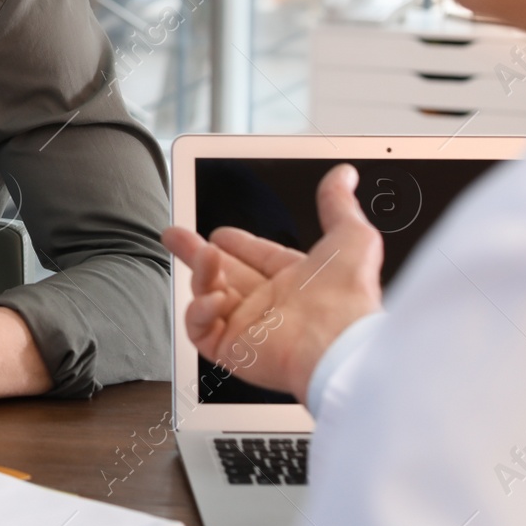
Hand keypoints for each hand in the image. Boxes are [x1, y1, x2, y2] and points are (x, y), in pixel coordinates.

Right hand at [161, 163, 383, 400]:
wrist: (338, 345)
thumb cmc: (348, 297)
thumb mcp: (351, 236)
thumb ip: (340, 203)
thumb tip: (344, 174)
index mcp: (296, 282)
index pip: (257, 258)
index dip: (237, 244)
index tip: (220, 233)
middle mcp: (271, 306)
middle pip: (223, 275)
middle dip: (195, 253)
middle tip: (174, 235)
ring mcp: (249, 329)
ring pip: (208, 296)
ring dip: (200, 272)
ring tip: (203, 254)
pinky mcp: (232, 350)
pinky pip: (200, 328)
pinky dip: (199, 311)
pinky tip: (214, 297)